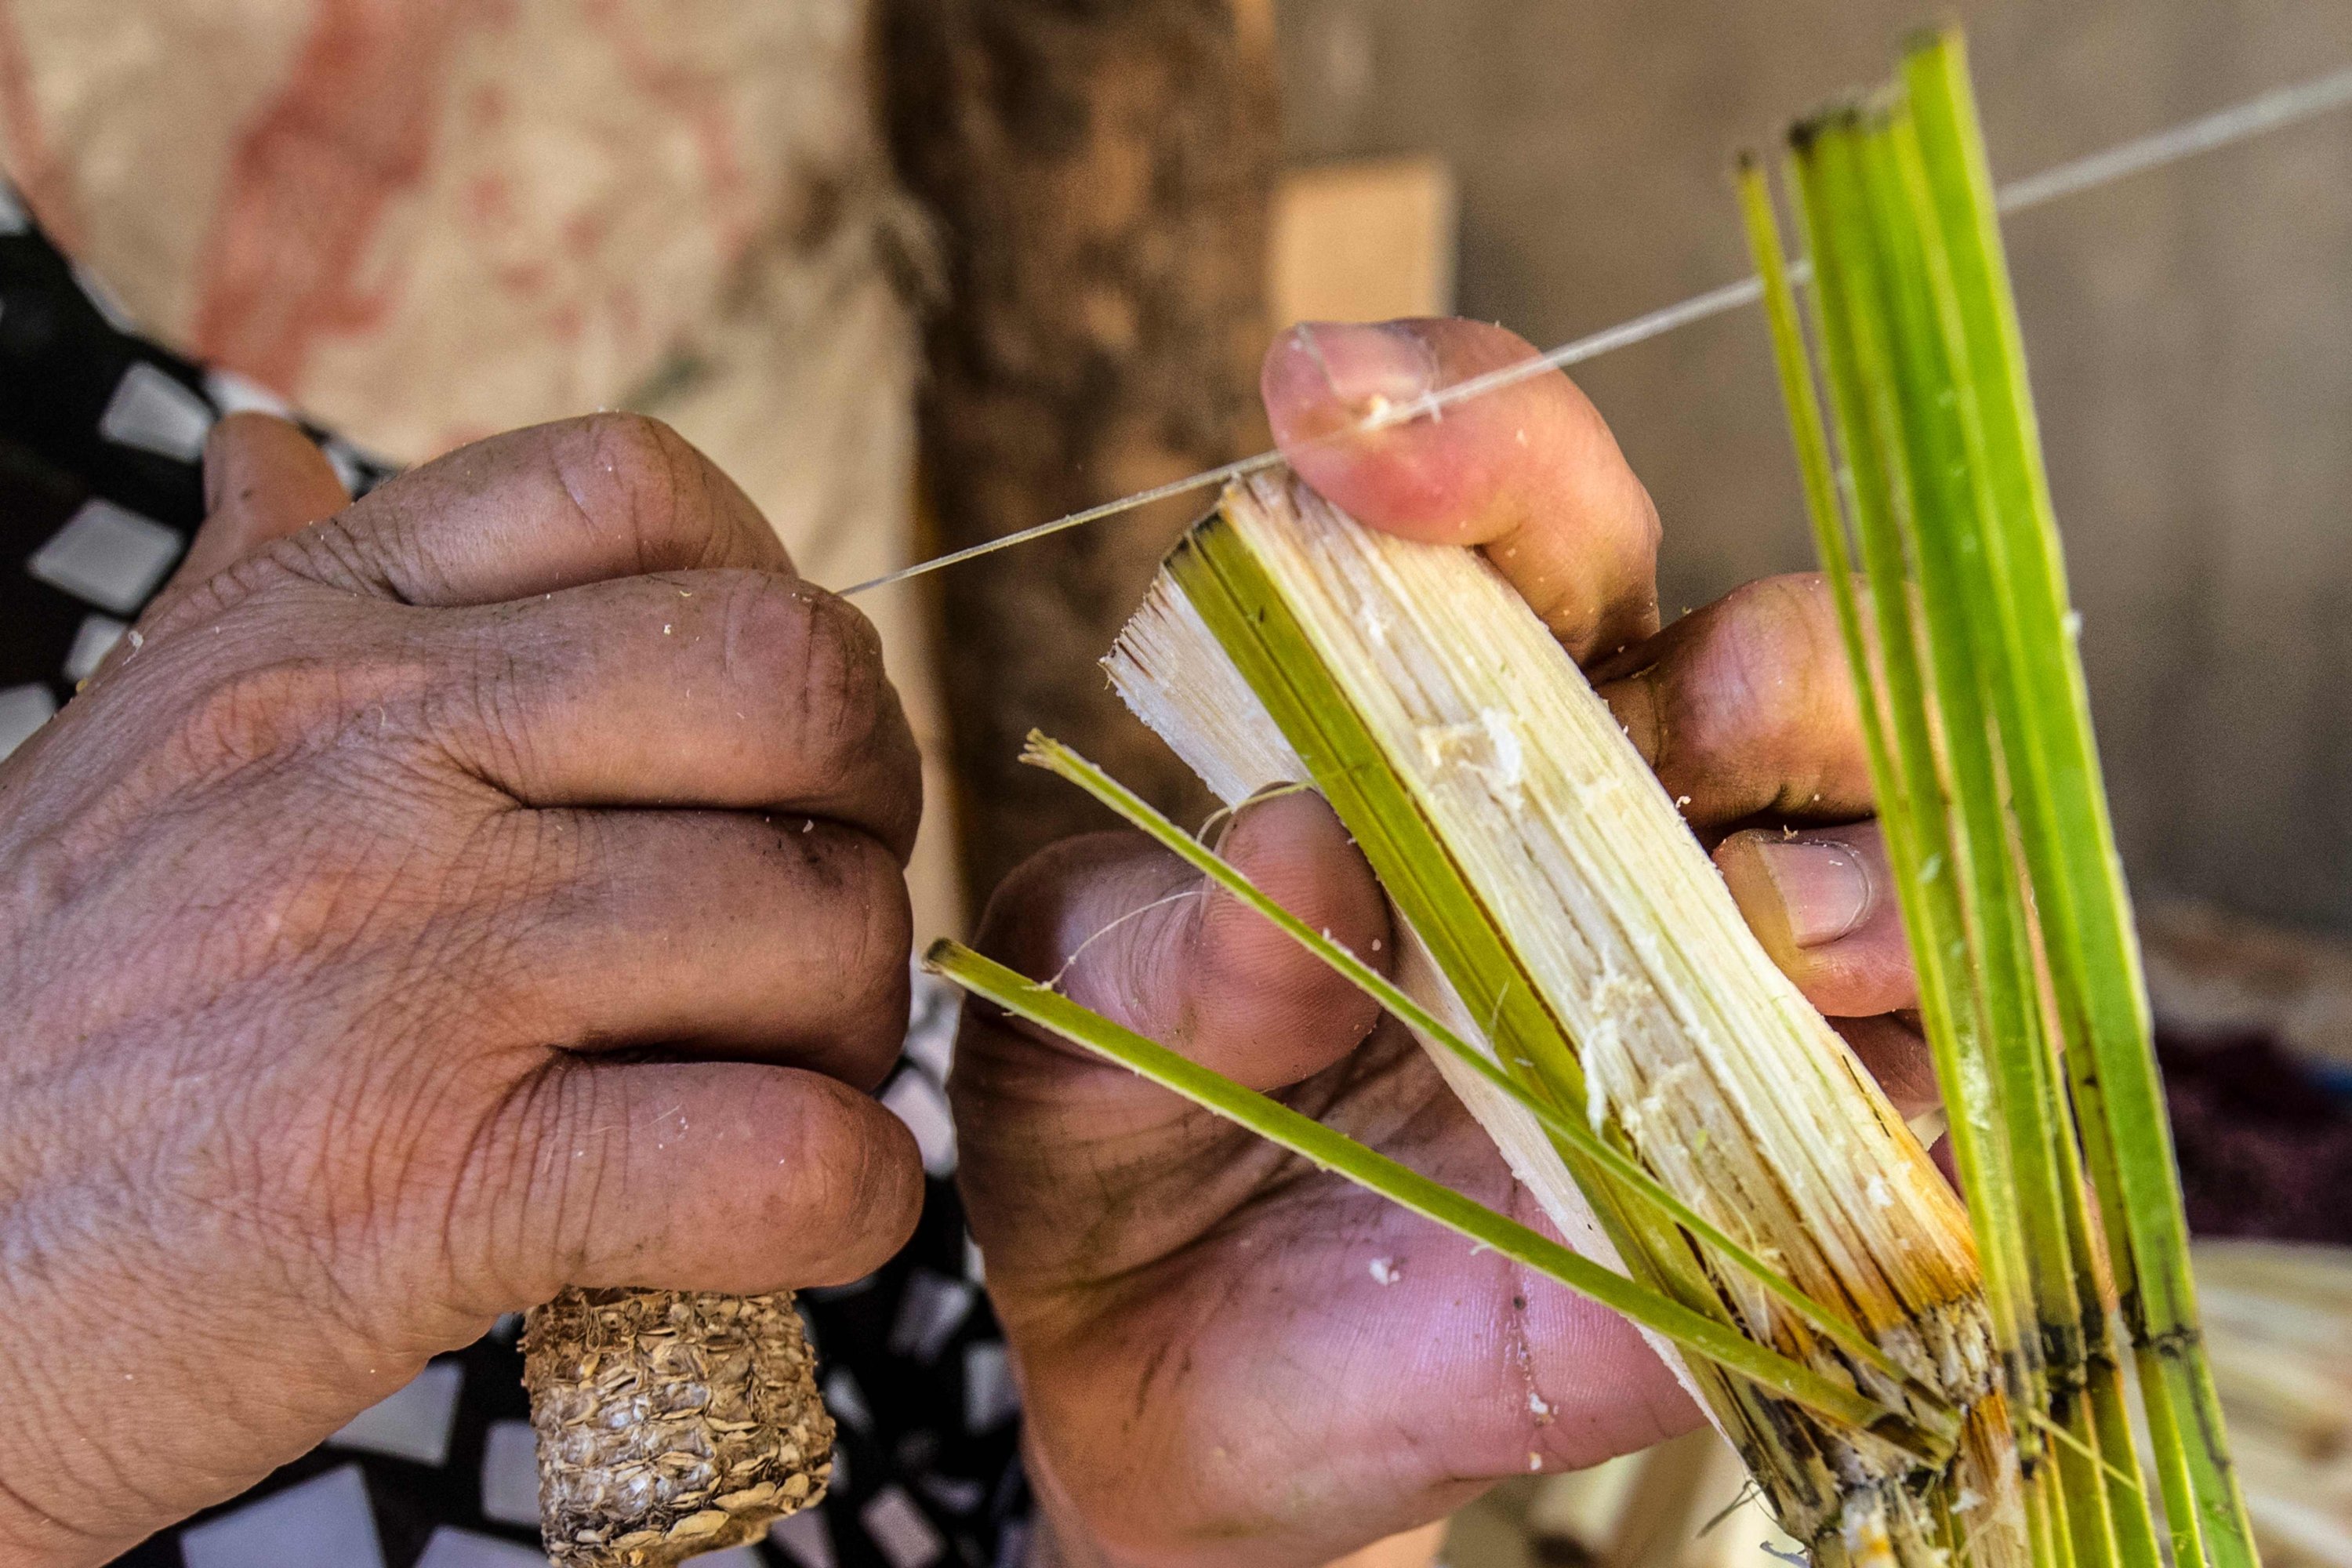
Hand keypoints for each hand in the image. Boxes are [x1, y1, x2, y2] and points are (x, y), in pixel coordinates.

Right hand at [0, 413, 925, 1564]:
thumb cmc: (34, 1020)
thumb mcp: (122, 753)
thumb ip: (243, 597)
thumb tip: (270, 448)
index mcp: (309, 632)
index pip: (639, 490)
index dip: (771, 606)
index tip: (763, 742)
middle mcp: (361, 758)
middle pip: (791, 687)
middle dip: (866, 810)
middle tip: (819, 914)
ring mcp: (400, 967)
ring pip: (811, 924)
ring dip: (855, 1026)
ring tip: (783, 1082)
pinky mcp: (419, 1193)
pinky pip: (770, 1158)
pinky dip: (846, 1195)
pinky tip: (805, 1212)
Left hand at [953, 320, 1929, 1567]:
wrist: (1138, 1372)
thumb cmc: (1113, 1126)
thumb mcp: (1087, 1012)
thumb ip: (1182, 941)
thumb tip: (1310, 835)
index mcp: (1448, 717)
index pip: (1519, 511)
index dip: (1464, 420)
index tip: (1325, 405)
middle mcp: (1614, 829)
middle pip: (1790, 665)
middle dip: (1760, 664)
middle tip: (1657, 723)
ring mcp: (1700, 1007)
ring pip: (1892, 871)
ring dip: (1845, 877)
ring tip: (1736, 925)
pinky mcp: (1749, 1196)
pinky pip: (1907, 1126)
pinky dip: (1891, 1101)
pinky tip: (1808, 1111)